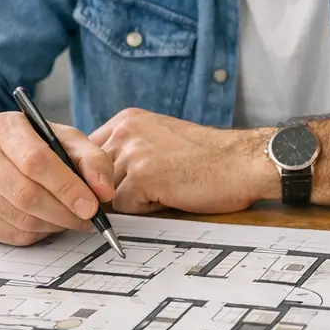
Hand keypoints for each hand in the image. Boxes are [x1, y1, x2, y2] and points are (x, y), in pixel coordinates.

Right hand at [0, 112, 115, 245]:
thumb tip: (104, 192)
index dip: (66, 187)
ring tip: (70, 217)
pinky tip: (48, 222)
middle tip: (87, 219)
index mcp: (4, 128)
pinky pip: (11, 235)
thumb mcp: (68, 141)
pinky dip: (37, 234)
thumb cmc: (37, 146)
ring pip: (20, 218)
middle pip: (26, 194)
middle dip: (64, 212)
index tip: (91, 206)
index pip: (35, 161)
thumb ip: (93, 160)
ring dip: (54, 225)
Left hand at [90, 108, 277, 214]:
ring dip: (131, 200)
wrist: (242, 162)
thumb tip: (96, 180)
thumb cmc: (208, 158)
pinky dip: (145, 210)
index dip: (99, 176)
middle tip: (151, 187)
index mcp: (127, 119)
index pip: (87, 154)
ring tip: (163, 189)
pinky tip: (170, 196)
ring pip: (106, 193)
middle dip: (113, 189)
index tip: (119, 183)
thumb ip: (128, 150)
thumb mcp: (159, 139)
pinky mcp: (143, 176)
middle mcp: (125, 131)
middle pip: (92, 176)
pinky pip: (125, 208)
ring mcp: (133, 152)